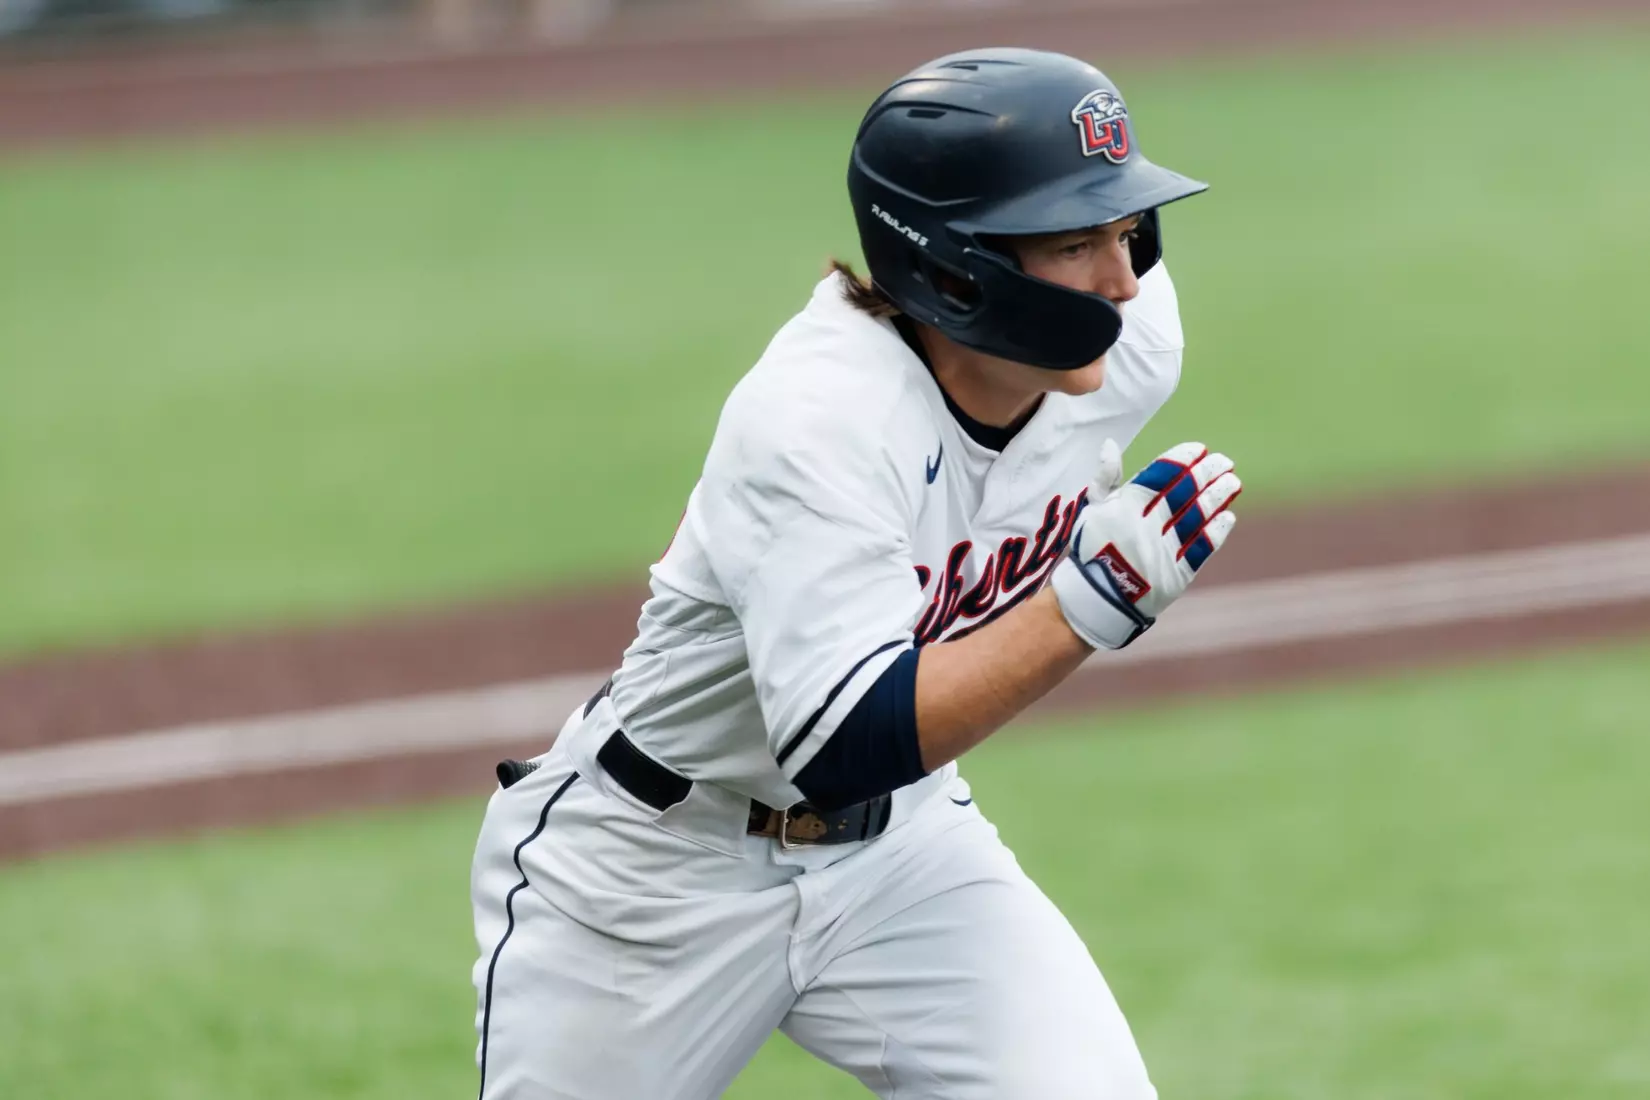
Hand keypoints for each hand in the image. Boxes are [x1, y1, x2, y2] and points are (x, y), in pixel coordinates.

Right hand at [1050, 441, 1241, 649]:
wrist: (1096, 599)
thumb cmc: (1093, 549)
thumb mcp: (1092, 510)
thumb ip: (1105, 478)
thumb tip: (1110, 444)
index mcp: (1126, 506)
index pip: (1161, 475)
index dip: (1182, 459)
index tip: (1199, 450)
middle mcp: (1148, 524)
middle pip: (1184, 492)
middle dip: (1206, 473)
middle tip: (1223, 462)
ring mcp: (1164, 550)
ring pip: (1197, 516)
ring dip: (1218, 497)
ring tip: (1233, 482)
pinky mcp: (1177, 574)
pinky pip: (1201, 548)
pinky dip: (1216, 531)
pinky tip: (1227, 516)